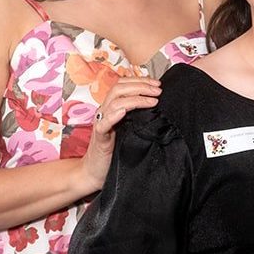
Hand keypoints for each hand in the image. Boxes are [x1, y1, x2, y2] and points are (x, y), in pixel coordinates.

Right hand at [76, 75, 161, 193]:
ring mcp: (101, 123)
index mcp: (111, 107)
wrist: (95, 172)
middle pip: (119, 88)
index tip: (157, 84)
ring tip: (152, 101)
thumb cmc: (115, 150)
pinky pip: (103, 124)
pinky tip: (124, 112)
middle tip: (158, 90)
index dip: (140, 81)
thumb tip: (157, 105)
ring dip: (135, 99)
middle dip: (141, 86)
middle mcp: (104, 112)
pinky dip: (114, 116)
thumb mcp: (129, 129)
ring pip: (114, 102)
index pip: (123, 85)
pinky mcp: (99, 138)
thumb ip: (137, 116)